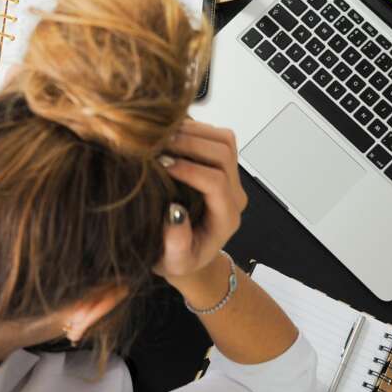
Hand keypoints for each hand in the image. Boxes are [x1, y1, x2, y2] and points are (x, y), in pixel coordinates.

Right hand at [153, 120, 247, 280]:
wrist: (188, 254)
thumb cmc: (179, 259)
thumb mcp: (173, 262)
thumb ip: (176, 244)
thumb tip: (174, 212)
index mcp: (226, 218)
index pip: (216, 183)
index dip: (190, 170)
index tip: (162, 165)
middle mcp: (234, 195)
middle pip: (223, 154)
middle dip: (190, 144)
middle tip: (158, 144)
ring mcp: (231, 177)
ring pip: (224, 140)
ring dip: (193, 132)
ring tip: (162, 136)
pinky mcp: (222, 165)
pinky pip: (216, 136)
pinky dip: (194, 129)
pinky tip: (169, 135)